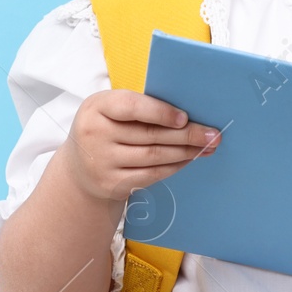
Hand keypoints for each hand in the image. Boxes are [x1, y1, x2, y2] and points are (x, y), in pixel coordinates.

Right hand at [65, 89, 220, 202]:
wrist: (79, 168)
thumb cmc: (106, 129)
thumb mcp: (111, 111)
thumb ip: (140, 108)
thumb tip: (188, 115)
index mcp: (96, 107)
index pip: (132, 107)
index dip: (160, 112)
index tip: (185, 118)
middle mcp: (95, 134)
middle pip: (150, 135)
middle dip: (186, 134)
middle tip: (212, 134)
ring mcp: (101, 162)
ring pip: (154, 157)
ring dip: (185, 152)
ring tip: (206, 146)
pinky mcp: (111, 184)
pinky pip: (151, 175)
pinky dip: (174, 167)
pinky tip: (188, 159)